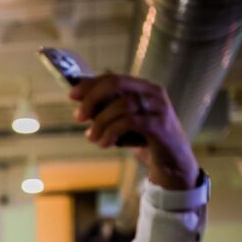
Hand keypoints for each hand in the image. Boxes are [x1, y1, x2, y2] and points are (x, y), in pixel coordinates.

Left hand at [70, 74, 199, 190]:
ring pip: (122, 104)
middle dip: (92, 99)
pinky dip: (112, 132)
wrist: (170, 164)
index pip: (113, 77)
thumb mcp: (119, 123)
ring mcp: (159, 108)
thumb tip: (78, 100)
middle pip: (117, 83)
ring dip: (101, 122)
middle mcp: (153, 93)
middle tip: (78, 117)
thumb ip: (103, 110)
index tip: (71, 96)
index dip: (90, 84)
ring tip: (93, 137)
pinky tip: (105, 143)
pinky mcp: (160, 125)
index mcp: (142, 88)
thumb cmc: (143, 140)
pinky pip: (130, 122)